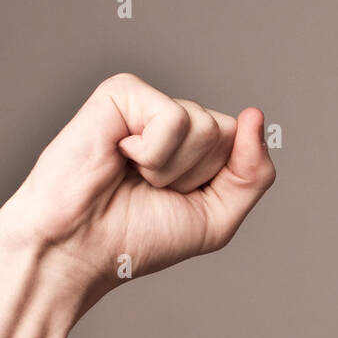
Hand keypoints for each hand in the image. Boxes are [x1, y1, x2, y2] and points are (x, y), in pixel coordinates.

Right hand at [0, 71, 275, 308]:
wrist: (80, 246)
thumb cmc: (137, 237)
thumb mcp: (216, 219)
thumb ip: (253, 174)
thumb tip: (256, 116)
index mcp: (196, 149)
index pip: (244, 146)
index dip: (219, 185)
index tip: (178, 202)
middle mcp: (174, 122)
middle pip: (227, 134)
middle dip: (196, 176)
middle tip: (150, 189)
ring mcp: (149, 104)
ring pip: (204, 126)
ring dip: (172, 169)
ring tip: (134, 175)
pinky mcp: (123, 91)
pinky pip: (174, 118)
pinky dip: (152, 153)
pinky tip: (119, 155)